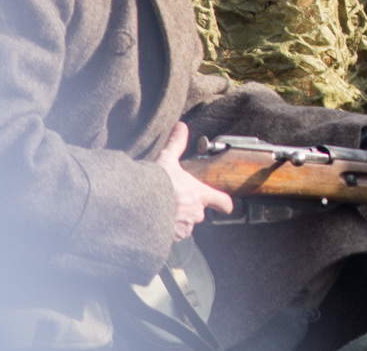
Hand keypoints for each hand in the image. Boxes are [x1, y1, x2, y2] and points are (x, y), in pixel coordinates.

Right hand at [156, 123, 232, 241]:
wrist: (139, 208)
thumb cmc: (157, 185)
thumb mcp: (167, 160)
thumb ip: (176, 144)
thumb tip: (181, 126)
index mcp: (199, 195)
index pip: (220, 200)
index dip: (224, 203)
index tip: (228, 207)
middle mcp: (195, 214)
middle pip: (198, 213)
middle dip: (188, 208)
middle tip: (175, 200)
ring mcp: (184, 228)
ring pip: (184, 225)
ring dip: (176, 219)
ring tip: (162, 210)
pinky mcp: (170, 239)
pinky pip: (171, 236)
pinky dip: (165, 230)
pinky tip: (154, 222)